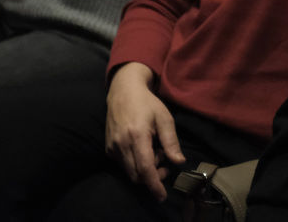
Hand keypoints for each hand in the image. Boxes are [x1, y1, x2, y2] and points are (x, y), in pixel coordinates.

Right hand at [106, 63, 185, 201]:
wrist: (123, 92)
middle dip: (153, 176)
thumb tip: (178, 162)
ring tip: (153, 151)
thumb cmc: (147, 103)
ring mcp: (112, 147)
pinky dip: (135, 164)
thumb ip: (171, 141)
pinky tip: (142, 149)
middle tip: (164, 160)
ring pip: (129, 172)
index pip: (145, 169)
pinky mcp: (108, 149)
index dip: (154, 185)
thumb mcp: (164, 118)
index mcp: (137, 136)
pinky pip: (123, 165)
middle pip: (137, 175)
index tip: (162, 196)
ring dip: (144, 170)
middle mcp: (121, 144)